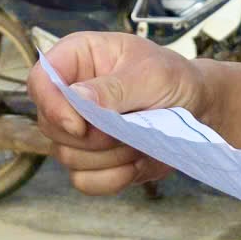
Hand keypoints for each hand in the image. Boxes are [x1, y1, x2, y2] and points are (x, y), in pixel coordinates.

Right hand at [27, 32, 207, 194]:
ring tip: (140, 141)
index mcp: (78, 58)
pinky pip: (84, 181)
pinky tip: (136, 162)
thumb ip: (114, 88)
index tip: (79, 125)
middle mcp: (70, 94)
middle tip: (129, 128)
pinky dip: (112, 178)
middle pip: (50, 126)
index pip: (40, 80)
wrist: (199, 109)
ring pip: (66, 157)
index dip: (52, 105)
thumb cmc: (174, 80)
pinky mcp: (92, 160)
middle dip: (91, 137)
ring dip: (108, 157)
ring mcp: (78, 129)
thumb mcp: (152, 76)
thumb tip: (77, 99)